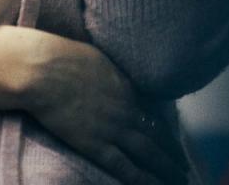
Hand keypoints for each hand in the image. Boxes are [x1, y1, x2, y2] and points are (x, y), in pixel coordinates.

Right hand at [22, 31, 188, 184]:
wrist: (44, 69)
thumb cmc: (64, 56)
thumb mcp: (99, 58)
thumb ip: (113, 74)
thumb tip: (117, 79)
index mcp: (126, 87)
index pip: (154, 115)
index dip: (167, 133)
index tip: (175, 144)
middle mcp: (125, 110)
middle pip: (156, 137)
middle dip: (172, 155)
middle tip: (184, 168)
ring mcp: (112, 129)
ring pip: (147, 154)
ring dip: (165, 169)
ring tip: (178, 180)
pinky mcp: (95, 145)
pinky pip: (124, 167)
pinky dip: (141, 179)